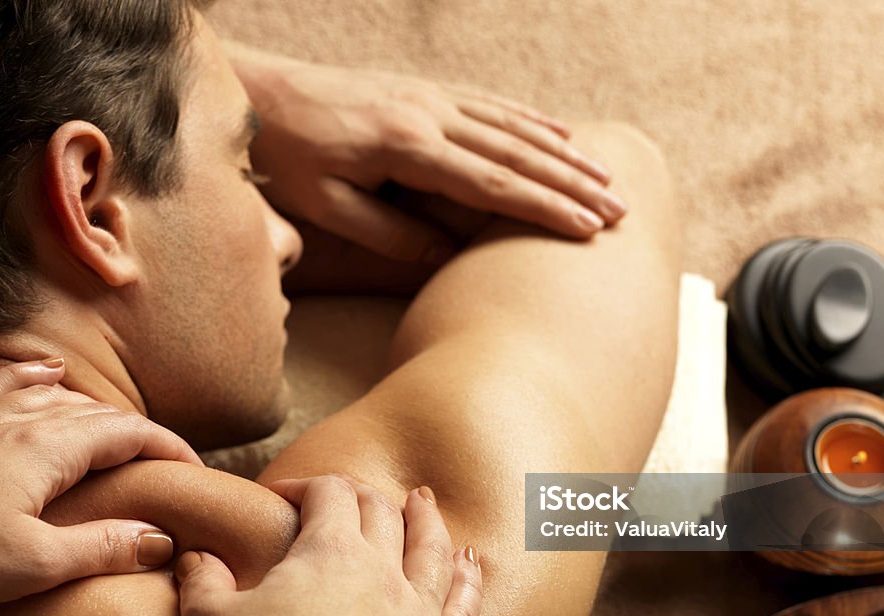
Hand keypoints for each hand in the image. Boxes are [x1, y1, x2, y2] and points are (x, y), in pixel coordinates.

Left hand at [0, 359, 202, 611]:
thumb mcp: (33, 565)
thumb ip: (104, 546)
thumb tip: (162, 539)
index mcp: (50, 447)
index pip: (132, 433)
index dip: (171, 448)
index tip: (195, 472)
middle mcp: (22, 420)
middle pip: (101, 414)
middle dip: (142, 435)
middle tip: (164, 467)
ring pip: (58, 398)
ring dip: (98, 414)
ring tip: (120, 437)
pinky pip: (3, 385)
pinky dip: (33, 378)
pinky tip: (47, 374)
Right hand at [176, 475, 482, 615]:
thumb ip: (203, 581)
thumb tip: (194, 556)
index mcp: (330, 552)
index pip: (329, 493)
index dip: (307, 484)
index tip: (285, 495)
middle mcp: (383, 571)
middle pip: (381, 512)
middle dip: (364, 496)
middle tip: (353, 494)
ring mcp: (420, 612)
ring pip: (432, 548)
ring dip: (427, 520)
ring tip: (423, 502)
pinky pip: (465, 605)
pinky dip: (470, 578)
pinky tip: (472, 562)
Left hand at [231, 49, 626, 261]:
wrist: (265, 96)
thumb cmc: (290, 160)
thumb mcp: (326, 206)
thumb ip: (388, 233)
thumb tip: (446, 256)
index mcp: (407, 147)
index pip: (490, 184)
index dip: (542, 207)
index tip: (586, 228)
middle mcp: (430, 114)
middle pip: (516, 153)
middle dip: (572, 183)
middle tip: (618, 211)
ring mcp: (431, 97)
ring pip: (513, 125)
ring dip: (564, 152)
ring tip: (607, 177)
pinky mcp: (426, 90)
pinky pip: (492, 104)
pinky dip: (532, 120)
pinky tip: (560, 134)